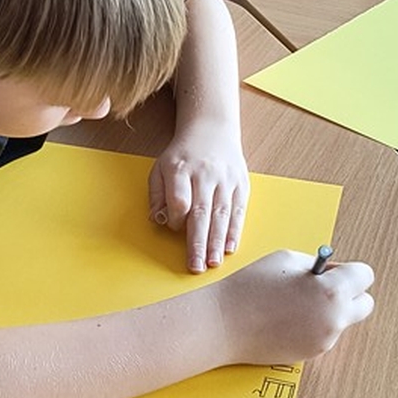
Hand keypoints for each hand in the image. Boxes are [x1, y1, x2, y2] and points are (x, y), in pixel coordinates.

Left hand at [149, 122, 249, 271]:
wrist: (212, 131)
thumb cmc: (182, 156)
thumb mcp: (160, 169)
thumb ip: (157, 195)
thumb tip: (158, 220)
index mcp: (181, 170)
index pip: (179, 201)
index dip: (176, 219)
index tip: (174, 227)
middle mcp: (205, 175)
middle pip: (201, 212)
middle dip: (199, 243)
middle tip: (197, 266)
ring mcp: (225, 180)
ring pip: (222, 214)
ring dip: (218, 241)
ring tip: (214, 263)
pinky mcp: (241, 184)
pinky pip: (238, 210)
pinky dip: (235, 231)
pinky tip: (230, 248)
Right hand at [217, 249, 374, 365]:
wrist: (223, 323)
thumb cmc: (251, 287)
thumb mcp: (288, 260)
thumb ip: (318, 267)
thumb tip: (332, 274)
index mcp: (332, 290)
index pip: (365, 276)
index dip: (348, 270)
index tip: (334, 271)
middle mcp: (334, 318)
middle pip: (365, 304)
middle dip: (349, 293)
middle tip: (323, 288)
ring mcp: (324, 340)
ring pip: (341, 320)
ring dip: (328, 311)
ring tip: (295, 303)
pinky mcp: (310, 354)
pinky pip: (322, 335)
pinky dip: (312, 326)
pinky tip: (287, 319)